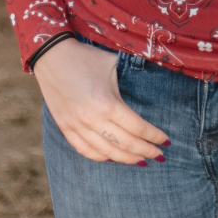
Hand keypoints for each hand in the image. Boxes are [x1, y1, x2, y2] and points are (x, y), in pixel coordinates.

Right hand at [34, 38, 169, 164]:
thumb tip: (156, 83)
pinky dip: (101, 157)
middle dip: (145, 151)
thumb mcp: (114, 63)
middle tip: (159, 155)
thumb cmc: (86, 57)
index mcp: (107, 103)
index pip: (137, 128)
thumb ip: (132, 76)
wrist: (51, 56)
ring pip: (106, 152)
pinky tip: (114, 157)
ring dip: (126, 159)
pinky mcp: (65, 128)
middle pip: (125, 144)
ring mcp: (76, 126)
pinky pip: (85, 151)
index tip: (166, 141)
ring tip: (141, 161)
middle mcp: (92, 119)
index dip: (154, 136)